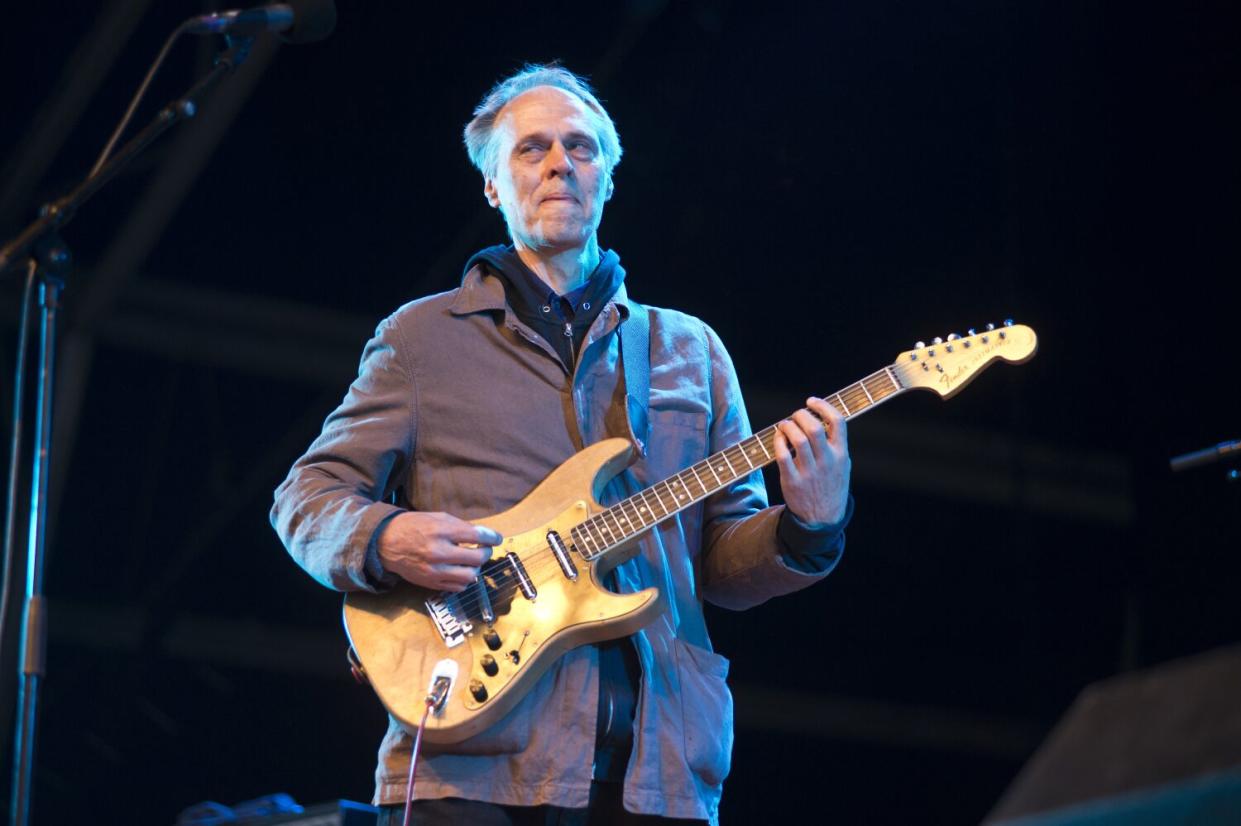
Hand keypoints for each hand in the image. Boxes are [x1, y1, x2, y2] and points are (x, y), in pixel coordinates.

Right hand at [376, 511, 501, 591]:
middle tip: (484, 549)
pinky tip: (461, 571)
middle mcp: (439, 552)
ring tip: (472, 561)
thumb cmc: (413, 526)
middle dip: (486, 553)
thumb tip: (482, 535)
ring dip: (476, 568)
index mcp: (441, 531)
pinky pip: (457, 587)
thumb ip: (460, 526)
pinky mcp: (430, 583)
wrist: (386, 543)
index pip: (477, 536)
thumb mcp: (437, 517)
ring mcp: (435, 570)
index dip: (492, 538)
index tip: (496, 538)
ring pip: (470, 576)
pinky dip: (464, 580)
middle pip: (477, 558)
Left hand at [774, 397, 850, 525]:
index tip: (811, 401)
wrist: (822, 518)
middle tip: (795, 416)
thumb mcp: (842, 465)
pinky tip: (778, 437)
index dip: (823, 406)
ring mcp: (810, 472)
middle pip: (814, 428)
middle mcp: (827, 462)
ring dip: (788, 426)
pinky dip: (778, 441)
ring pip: (797, 439)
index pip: (838, 422)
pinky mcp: (792, 481)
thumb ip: (835, 443)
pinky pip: (782, 455)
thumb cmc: (830, 485)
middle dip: (801, 415)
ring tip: (785, 425)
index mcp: (841, 454)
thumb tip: (820, 416)